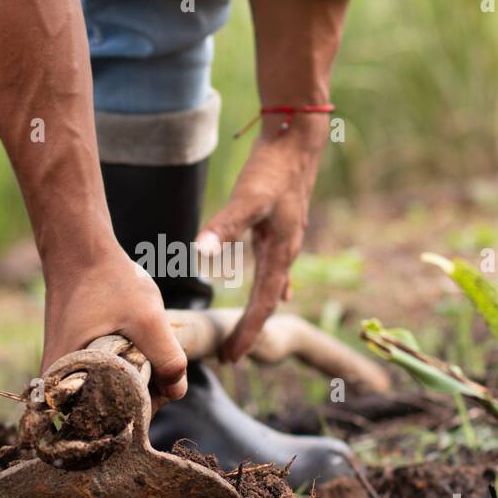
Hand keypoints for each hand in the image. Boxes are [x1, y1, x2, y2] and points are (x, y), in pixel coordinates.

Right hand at [41, 242, 187, 400]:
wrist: (79, 249)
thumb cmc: (107, 280)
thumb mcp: (146, 318)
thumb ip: (167, 357)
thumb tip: (177, 391)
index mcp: (64, 381)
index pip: (105, 420)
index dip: (140, 410)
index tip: (159, 385)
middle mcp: (55, 385)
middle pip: (106, 411)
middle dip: (138, 397)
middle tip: (157, 367)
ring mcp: (62, 373)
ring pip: (106, 394)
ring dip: (132, 382)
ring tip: (145, 353)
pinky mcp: (70, 362)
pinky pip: (100, 379)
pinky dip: (122, 370)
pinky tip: (135, 349)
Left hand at [198, 119, 326, 360]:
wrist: (297, 139)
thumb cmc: (272, 169)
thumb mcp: (247, 198)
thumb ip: (224, 226)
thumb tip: (199, 252)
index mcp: (280, 253)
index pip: (262, 306)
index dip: (246, 333)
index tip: (230, 357)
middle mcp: (287, 252)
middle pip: (268, 302)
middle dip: (250, 331)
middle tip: (231, 357)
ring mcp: (288, 240)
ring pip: (273, 287)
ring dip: (258, 311)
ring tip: (246, 332)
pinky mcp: (283, 227)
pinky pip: (279, 269)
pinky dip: (274, 286)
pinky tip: (278, 292)